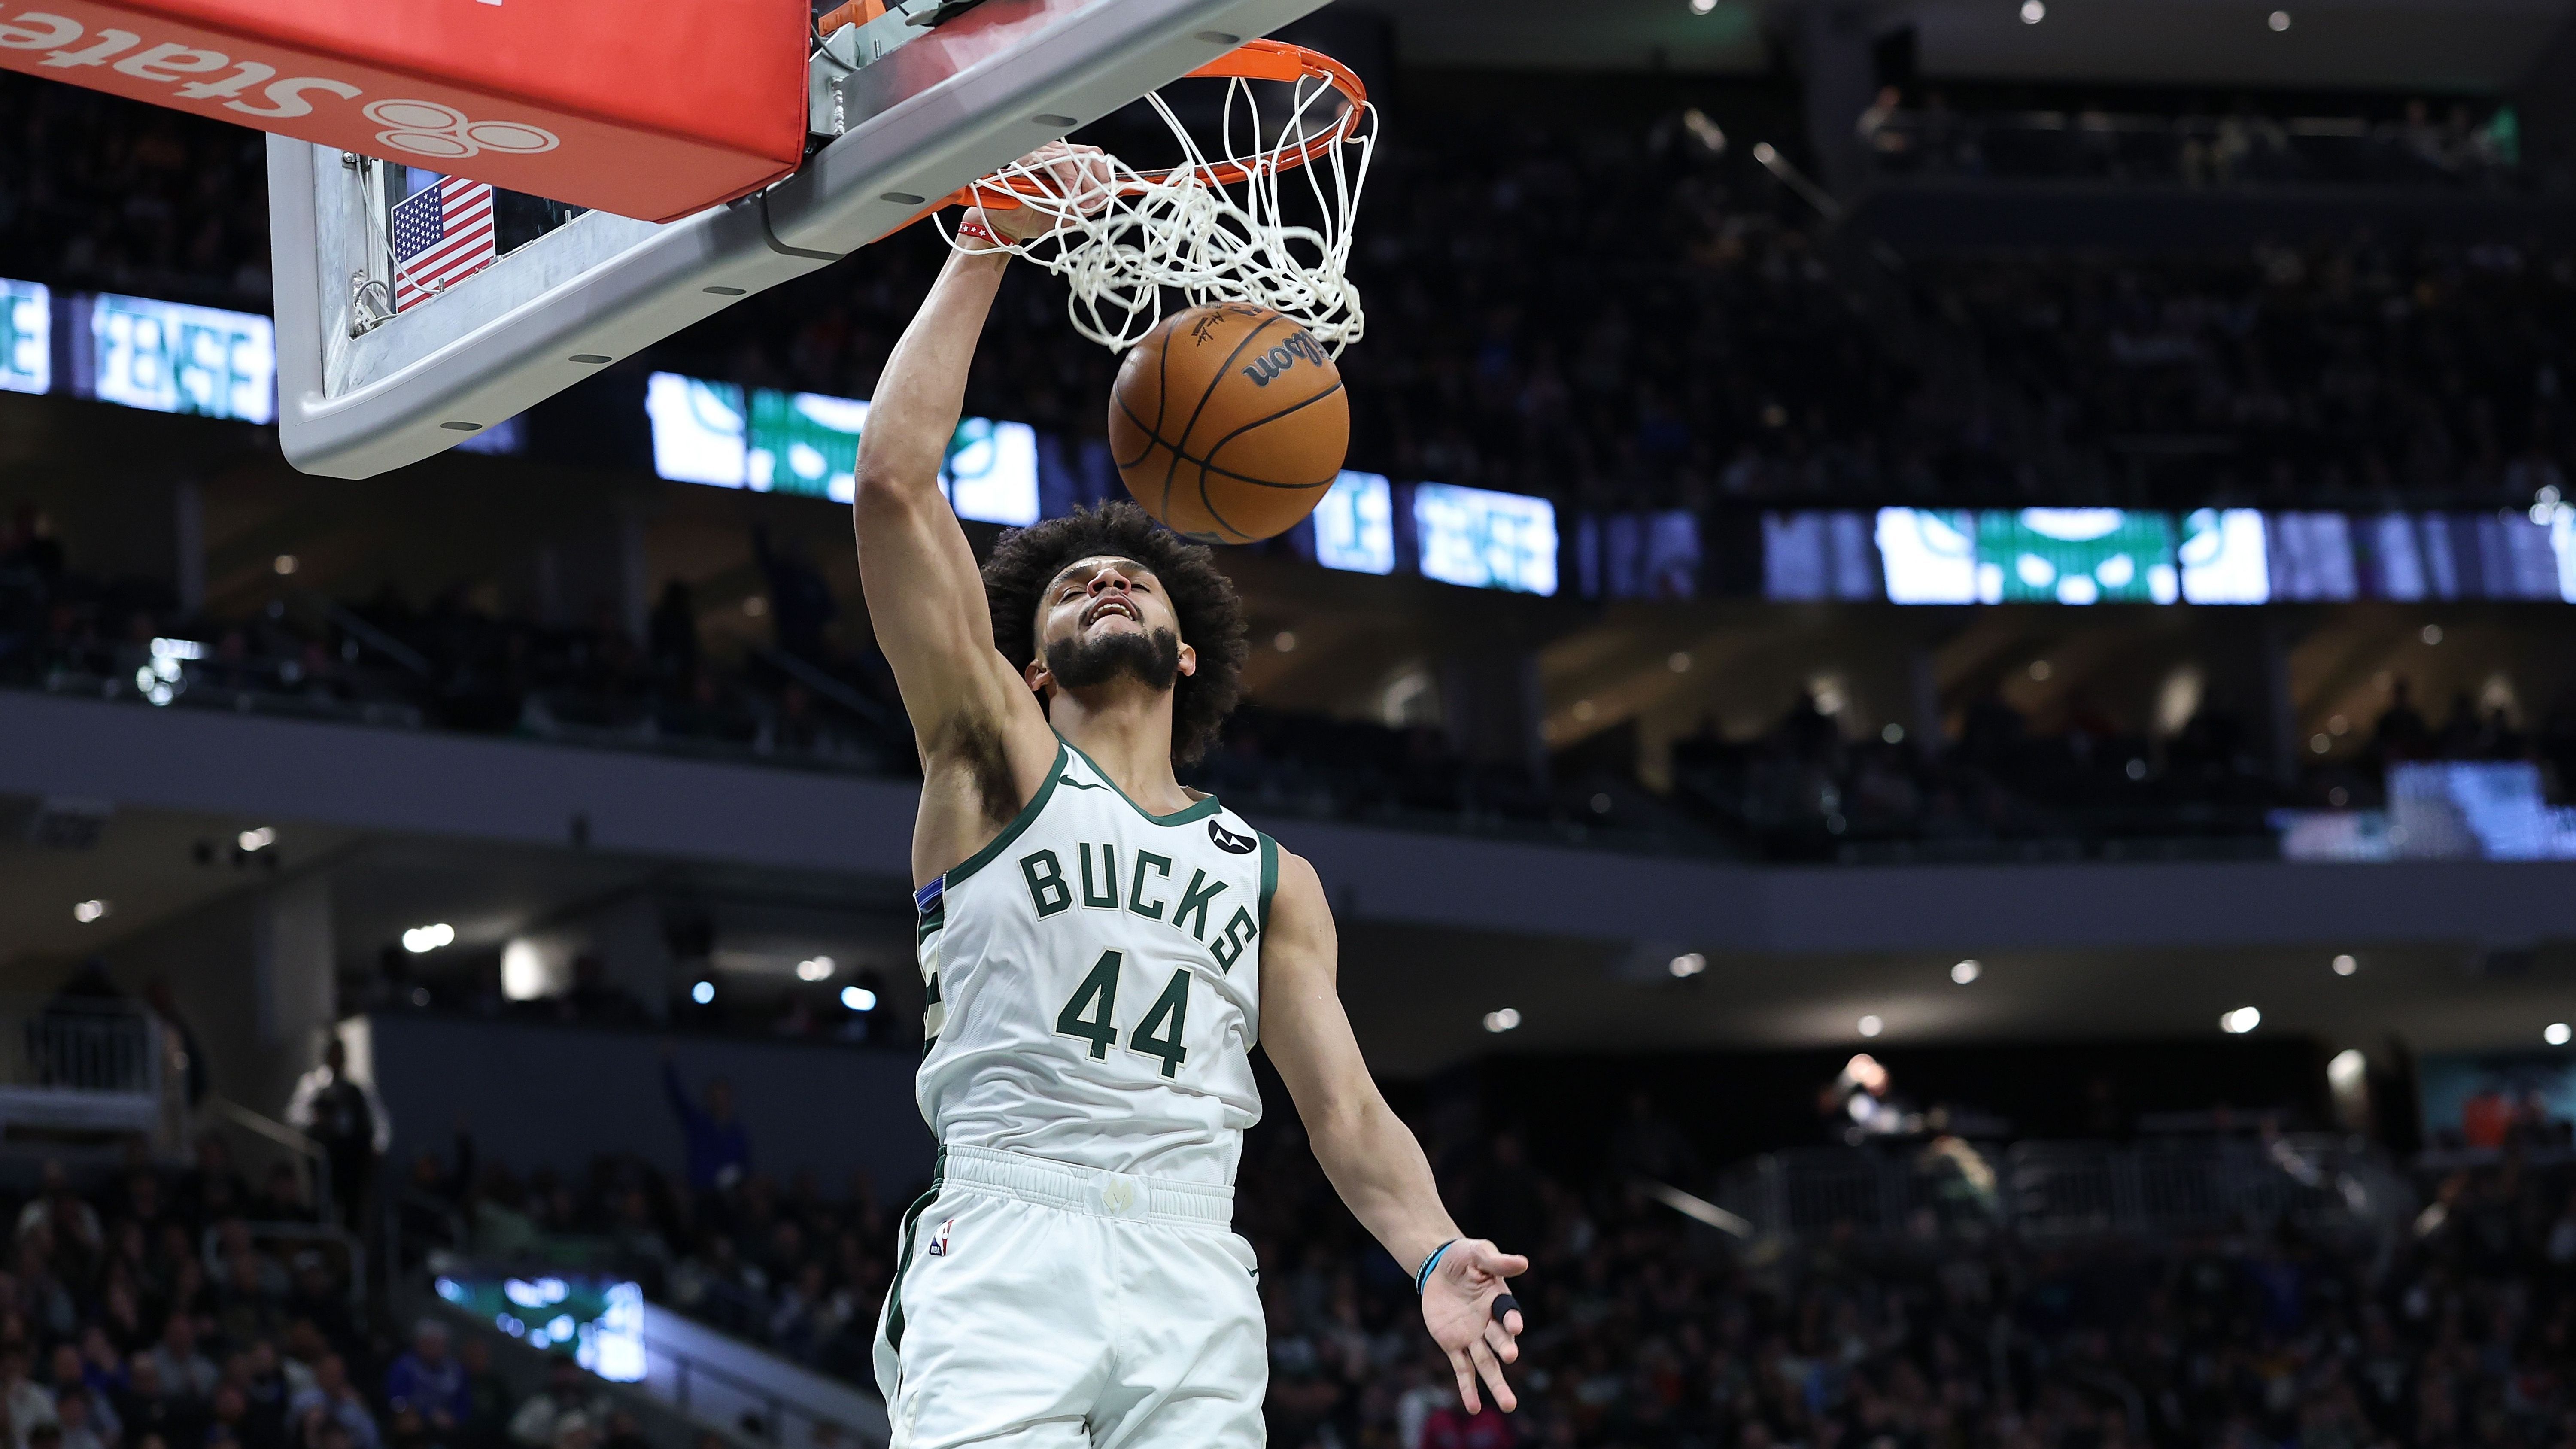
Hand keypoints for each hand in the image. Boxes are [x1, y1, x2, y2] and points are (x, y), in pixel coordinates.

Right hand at [982, 140, 1115, 244]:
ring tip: (1082, 203)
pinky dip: (1066, 181)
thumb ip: (1087, 206)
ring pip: (1073, 156)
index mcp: (1065, 161)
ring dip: (1083, 182)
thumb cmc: (1034, 215)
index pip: (1094, 157)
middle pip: (1087, 154)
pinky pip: (1054, 163)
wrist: (1006, 224)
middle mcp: (1054, 152)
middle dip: (1097, 181)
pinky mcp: (1028, 159)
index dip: (1105, 176)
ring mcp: (1040, 153)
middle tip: (1096, 203)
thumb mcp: (1068, 213)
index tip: (1109, 197)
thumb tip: (1104, 201)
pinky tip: (1067, 198)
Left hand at [1418, 1239, 1527, 1413]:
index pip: (1507, 1312)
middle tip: (1510, 1357)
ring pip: (1486, 1364)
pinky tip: (1473, 1407)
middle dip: (1505, 1348)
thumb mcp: (1478, 1253)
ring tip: (1509, 1406)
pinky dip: (1467, 1388)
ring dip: (1496, 1384)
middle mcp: (1489, 1323)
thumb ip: (1496, 1261)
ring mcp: (1472, 1337)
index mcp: (1498, 1300)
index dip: (1510, 1319)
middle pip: (1500, 1340)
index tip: (1514, 1326)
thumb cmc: (1463, 1257)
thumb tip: (1523, 1262)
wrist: (1437, 1267)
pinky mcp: (1453, 1345)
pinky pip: (1462, 1369)